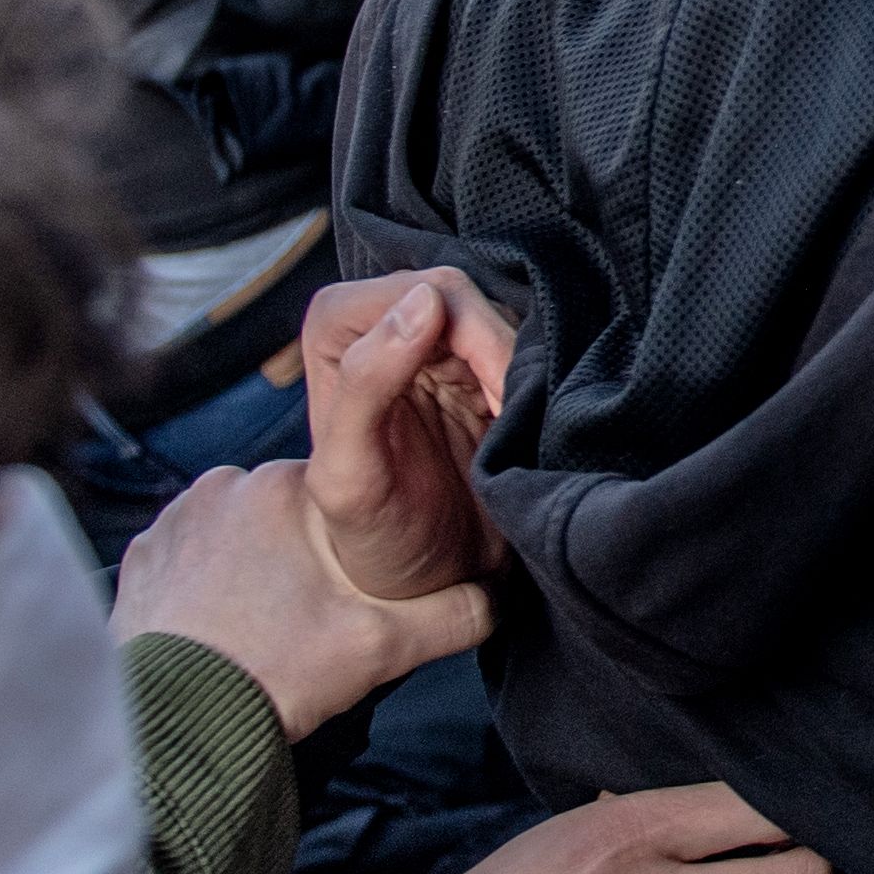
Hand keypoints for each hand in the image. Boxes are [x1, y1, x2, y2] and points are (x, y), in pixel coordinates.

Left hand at [109, 458, 488, 739]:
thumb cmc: (276, 676)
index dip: (349, 540)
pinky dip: (201, 583)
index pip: (337, 491)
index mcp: (287, 489)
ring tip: (258, 626)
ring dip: (248, 564)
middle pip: (283, 508)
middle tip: (306, 614)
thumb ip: (452, 615)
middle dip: (298, 551)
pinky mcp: (138, 557)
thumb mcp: (382, 648)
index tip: (347, 586)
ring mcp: (172, 521)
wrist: (177, 727)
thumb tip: (498, 599)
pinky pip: (184, 554)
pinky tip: (216, 627)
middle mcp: (224, 486)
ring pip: (234, 529)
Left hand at [303, 267, 510, 601]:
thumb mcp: (349, 475)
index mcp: (338, 331)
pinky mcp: (479, 369)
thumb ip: (365, 384)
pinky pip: (522, 346)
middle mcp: (382, 323)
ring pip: (499, 314)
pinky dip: (535, 379)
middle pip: (466, 295)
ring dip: (522, 366)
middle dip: (501, 350)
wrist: (422, 582)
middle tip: (516, 416)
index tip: (498, 398)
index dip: (468, 334)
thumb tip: (422, 302)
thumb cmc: (370, 537)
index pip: (419, 291)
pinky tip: (529, 420)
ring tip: (519, 425)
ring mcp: (434, 345)